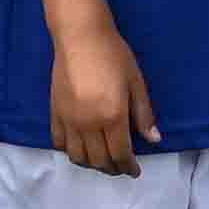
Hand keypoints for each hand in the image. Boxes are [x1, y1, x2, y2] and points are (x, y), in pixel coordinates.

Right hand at [50, 22, 150, 174]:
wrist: (81, 37)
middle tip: (120, 167)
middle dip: (112, 169)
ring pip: (78, 156)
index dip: (128, 167)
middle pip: (99, 160)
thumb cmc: (114, 55)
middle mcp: (88, 124)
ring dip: (91, 164)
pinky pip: (59, 143)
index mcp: (112, 117)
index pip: (120, 154)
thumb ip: (143, 114)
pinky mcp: (54, 113)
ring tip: (102, 160)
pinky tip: (80, 148)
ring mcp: (68, 120)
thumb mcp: (136, 83)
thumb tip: (154, 140)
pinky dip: (69, 151)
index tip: (134, 171)